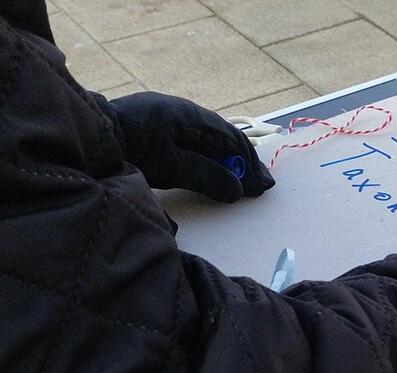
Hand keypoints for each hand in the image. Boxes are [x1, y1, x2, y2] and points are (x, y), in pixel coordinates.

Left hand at [98, 92, 274, 202]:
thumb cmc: (130, 148)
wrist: (85, 135)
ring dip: (224, 162)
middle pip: (221, 139)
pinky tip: (208, 171)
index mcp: (190, 115)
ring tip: (237, 183)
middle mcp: (181, 112)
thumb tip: (237, 188)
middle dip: (241, 163)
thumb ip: (207, 176)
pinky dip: (206, 159)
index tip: (262, 185)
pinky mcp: (151, 128)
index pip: (231, 139)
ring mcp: (165, 117)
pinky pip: (189, 142)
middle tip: (256, 186)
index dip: (249, 163)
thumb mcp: (172, 166)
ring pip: (206, 141)